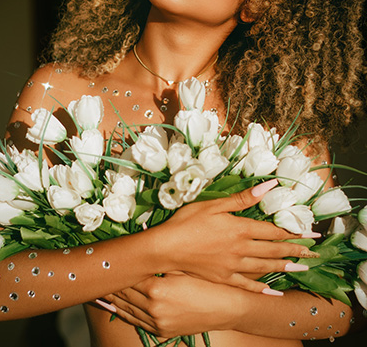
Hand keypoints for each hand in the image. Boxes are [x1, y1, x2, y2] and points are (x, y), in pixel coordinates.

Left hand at [103, 273, 238, 337]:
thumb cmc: (207, 282)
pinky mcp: (161, 331)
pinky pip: (136, 322)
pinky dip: (123, 313)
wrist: (227, 308)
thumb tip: (141, 250)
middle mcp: (153, 308)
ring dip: (112, 299)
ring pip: (126, 309)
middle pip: (123, 293)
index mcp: (157, 288)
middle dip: (109, 284)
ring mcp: (157, 322)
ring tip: (99, 289)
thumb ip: (161, 261)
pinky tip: (115, 306)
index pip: (127, 277)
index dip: (115, 269)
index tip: (104, 261)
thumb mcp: (183, 267)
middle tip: (95, 273)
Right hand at [155, 179, 315, 291]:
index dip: (292, 232)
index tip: (309, 234)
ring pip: (264, 266)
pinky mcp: (224, 277)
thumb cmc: (188, 221)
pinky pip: (247, 284)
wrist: (167, 247)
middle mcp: (241, 248)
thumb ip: (242, 198)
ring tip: (300, 268)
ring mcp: (233, 265)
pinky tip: (272, 291)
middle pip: (273, 249)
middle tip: (312, 253)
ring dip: (284, 266)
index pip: (272, 230)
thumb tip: (268, 186)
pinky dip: (261, 288)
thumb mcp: (214, 204)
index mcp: (240, 228)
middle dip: (295, 250)